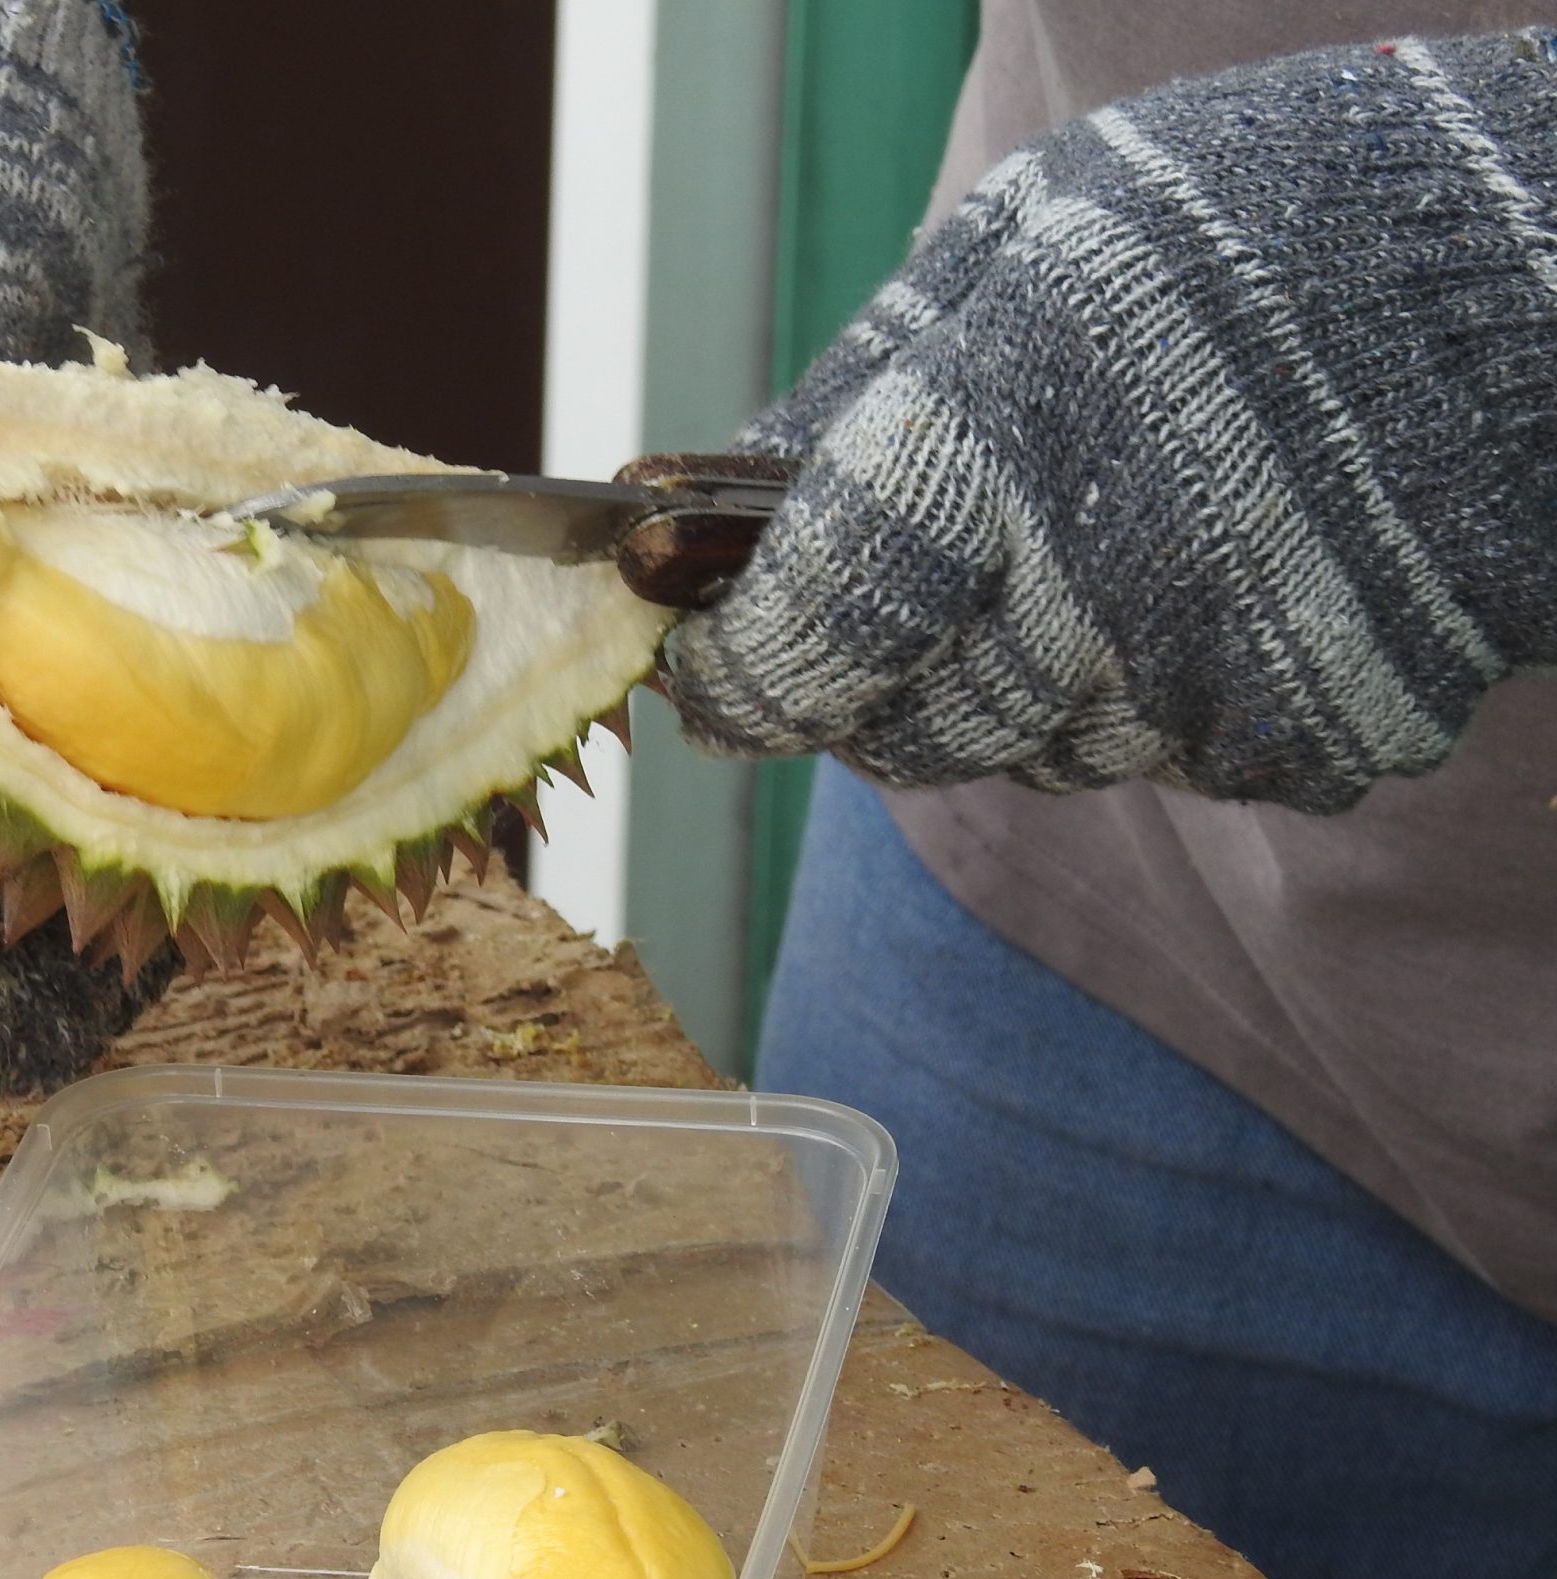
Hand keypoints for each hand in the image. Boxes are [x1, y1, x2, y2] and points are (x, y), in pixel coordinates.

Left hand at [654, 30, 1556, 813]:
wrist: (1546, 290)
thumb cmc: (1268, 223)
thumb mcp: (1032, 238)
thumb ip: (865, 386)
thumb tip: (712, 491)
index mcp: (996, 441)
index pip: (802, 635)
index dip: (732, 671)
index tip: (702, 667)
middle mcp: (1084, 595)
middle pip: (897, 731)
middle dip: (860, 685)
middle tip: (884, 602)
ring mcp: (1201, 689)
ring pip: (1025, 755)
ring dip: (1012, 685)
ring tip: (1085, 546)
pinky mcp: (1301, 739)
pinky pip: (1164, 759)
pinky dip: (1153, 697)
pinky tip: (1206, 578)